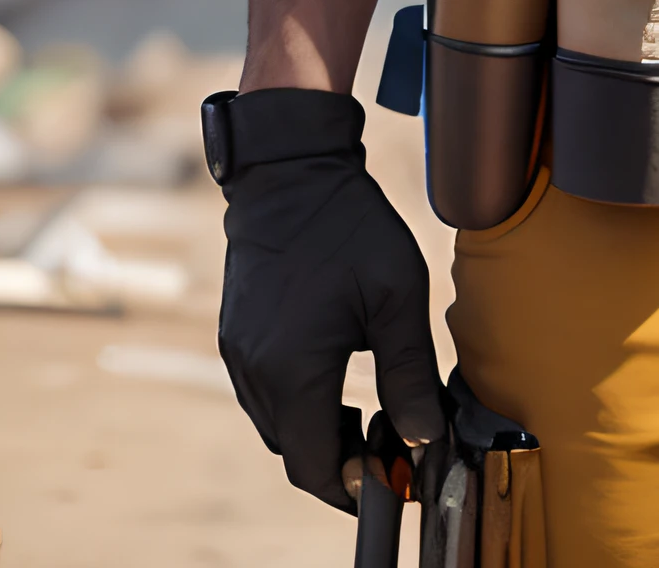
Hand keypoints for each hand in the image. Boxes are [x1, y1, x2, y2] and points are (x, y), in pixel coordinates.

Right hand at [215, 106, 445, 512]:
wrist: (290, 172)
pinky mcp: (235, 339)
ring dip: (319, 433)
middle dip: (342, 462)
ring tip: (369, 413)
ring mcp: (238, 357)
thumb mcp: (396, 296)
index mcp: (294, 372)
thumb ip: (410, 374)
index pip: (316, 468)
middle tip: (388, 445)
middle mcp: (256, 375)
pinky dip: (299, 404)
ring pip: (278, 427)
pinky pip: (265, 396)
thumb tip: (424, 437)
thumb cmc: (348, 227)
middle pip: (295, 452)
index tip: (391, 480)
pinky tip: (333, 379)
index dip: (354, 486)